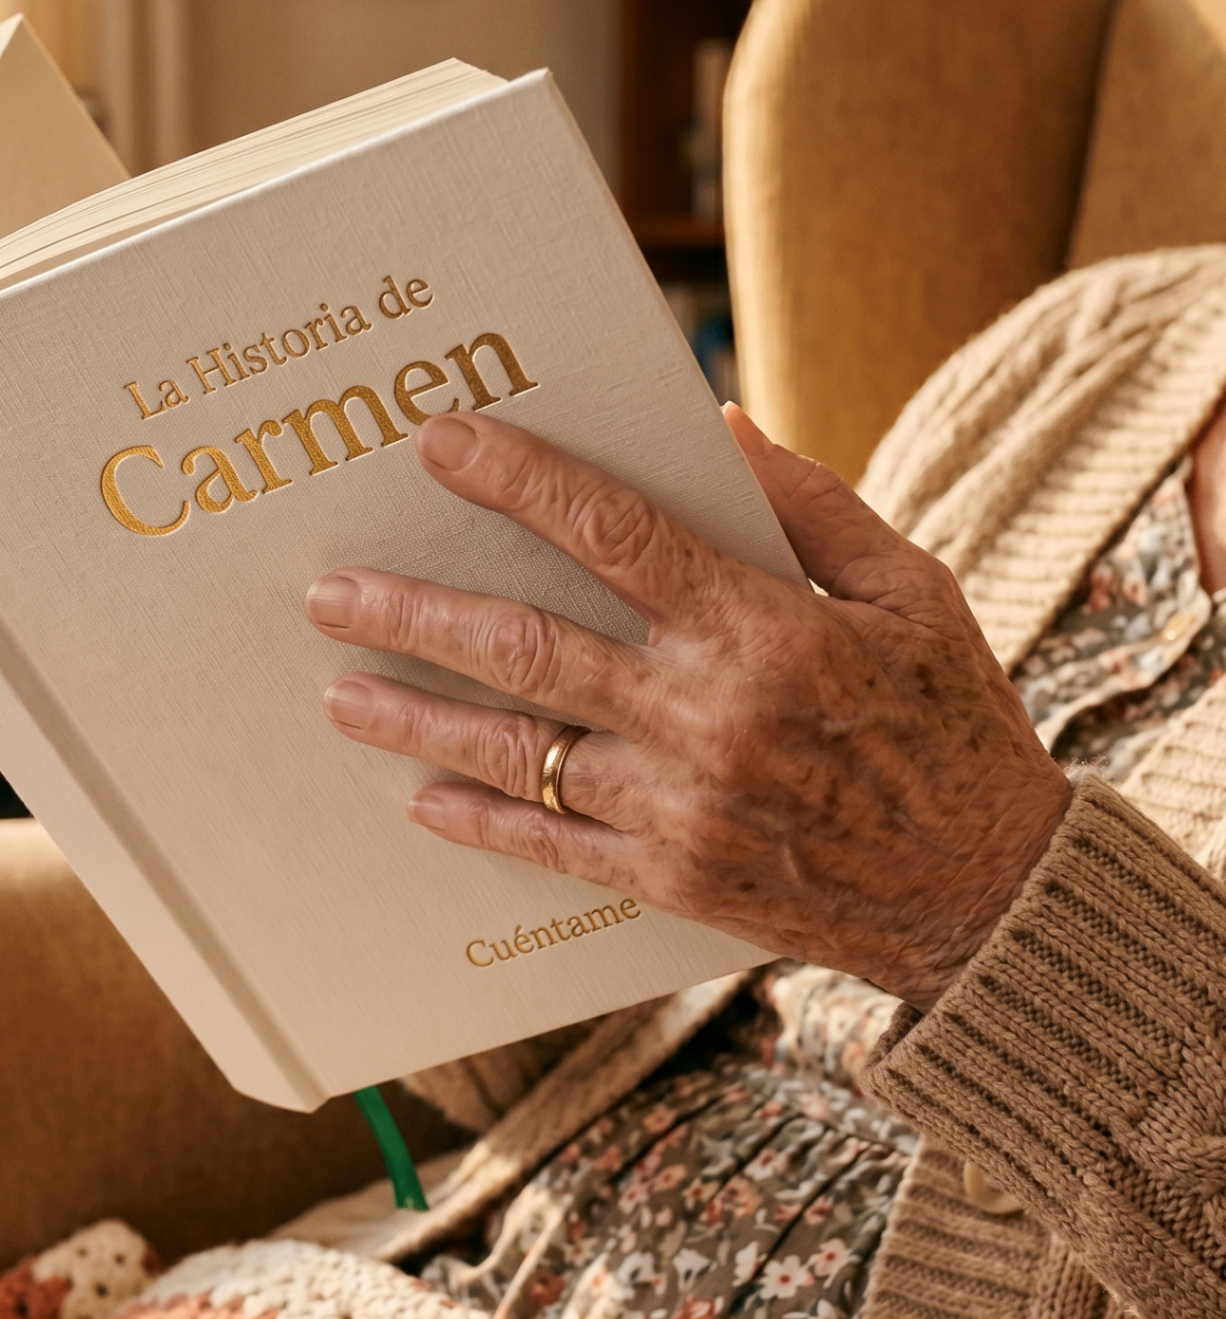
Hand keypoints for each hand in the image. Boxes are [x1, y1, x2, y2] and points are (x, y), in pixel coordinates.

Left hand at [303, 407, 1071, 1010]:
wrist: (986, 895)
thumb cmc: (952, 722)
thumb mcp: (910, 588)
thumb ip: (807, 502)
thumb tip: (713, 423)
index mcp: (764, 629)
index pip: (613, 533)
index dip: (519, 481)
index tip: (440, 443)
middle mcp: (706, 717)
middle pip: (527, 648)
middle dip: (417, 614)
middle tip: (331, 590)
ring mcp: (680, 808)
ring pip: (519, 751)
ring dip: (417, 719)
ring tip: (338, 694)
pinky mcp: (673, 880)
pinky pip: (553, 847)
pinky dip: (482, 822)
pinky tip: (418, 800)